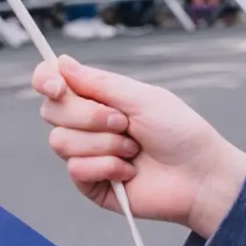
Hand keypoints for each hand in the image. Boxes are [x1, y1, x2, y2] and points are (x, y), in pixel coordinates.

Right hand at [34, 54, 245, 235]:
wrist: (199, 175)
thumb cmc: (179, 132)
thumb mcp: (143, 98)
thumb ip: (100, 82)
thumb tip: (61, 61)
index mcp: (98, 98)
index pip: (53, 83)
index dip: (45, 80)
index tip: (57, 86)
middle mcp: (87, 124)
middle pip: (51, 111)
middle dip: (88, 116)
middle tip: (124, 122)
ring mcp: (86, 154)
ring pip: (60, 141)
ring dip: (104, 143)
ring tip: (134, 149)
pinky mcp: (90, 183)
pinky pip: (76, 169)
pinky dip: (107, 167)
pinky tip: (130, 171)